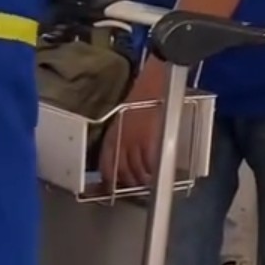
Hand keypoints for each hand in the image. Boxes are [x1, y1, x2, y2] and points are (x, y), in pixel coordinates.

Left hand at [98, 64, 165, 189]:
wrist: (158, 78)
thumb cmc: (144, 92)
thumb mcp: (126, 115)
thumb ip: (124, 133)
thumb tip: (128, 151)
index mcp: (113, 132)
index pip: (106, 163)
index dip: (109, 179)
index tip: (114, 187)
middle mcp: (121, 139)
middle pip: (122, 171)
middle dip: (129, 182)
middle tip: (136, 187)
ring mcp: (135, 141)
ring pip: (137, 170)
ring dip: (143, 180)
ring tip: (149, 183)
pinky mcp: (151, 140)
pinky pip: (151, 164)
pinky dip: (155, 171)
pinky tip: (159, 173)